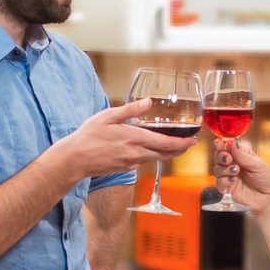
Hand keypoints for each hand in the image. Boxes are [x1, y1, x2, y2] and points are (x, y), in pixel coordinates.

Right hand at [54, 99, 195, 179]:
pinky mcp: (127, 168)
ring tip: (177, 144)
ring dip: (169, 152)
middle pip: (167, 154)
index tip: (194, 140)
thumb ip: (130, 110)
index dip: (183, 143)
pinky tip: (154, 148)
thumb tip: (148, 102)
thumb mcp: (108, 116)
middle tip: (190, 143)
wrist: (75, 159)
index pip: (166, 143)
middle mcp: (137, 153)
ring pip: (157, 158)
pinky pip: (146, 161)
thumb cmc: (89, 136)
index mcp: (135, 138)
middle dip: (181, 149)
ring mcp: (132, 163)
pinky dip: (155, 155)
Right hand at [213, 138, 269, 216]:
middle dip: (221, 156)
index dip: (221, 144)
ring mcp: (230, 176)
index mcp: (242, 155)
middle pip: (219, 157)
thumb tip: (232, 143)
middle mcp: (234, 164)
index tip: (219, 143)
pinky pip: (219, 183)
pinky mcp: (228, 188)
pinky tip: (233, 181)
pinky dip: (224, 181)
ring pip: (217, 169)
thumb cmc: (268, 180)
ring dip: (225, 169)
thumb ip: (243, 156)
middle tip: (228, 159)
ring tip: (236, 171)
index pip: (228, 147)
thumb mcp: (258, 165)